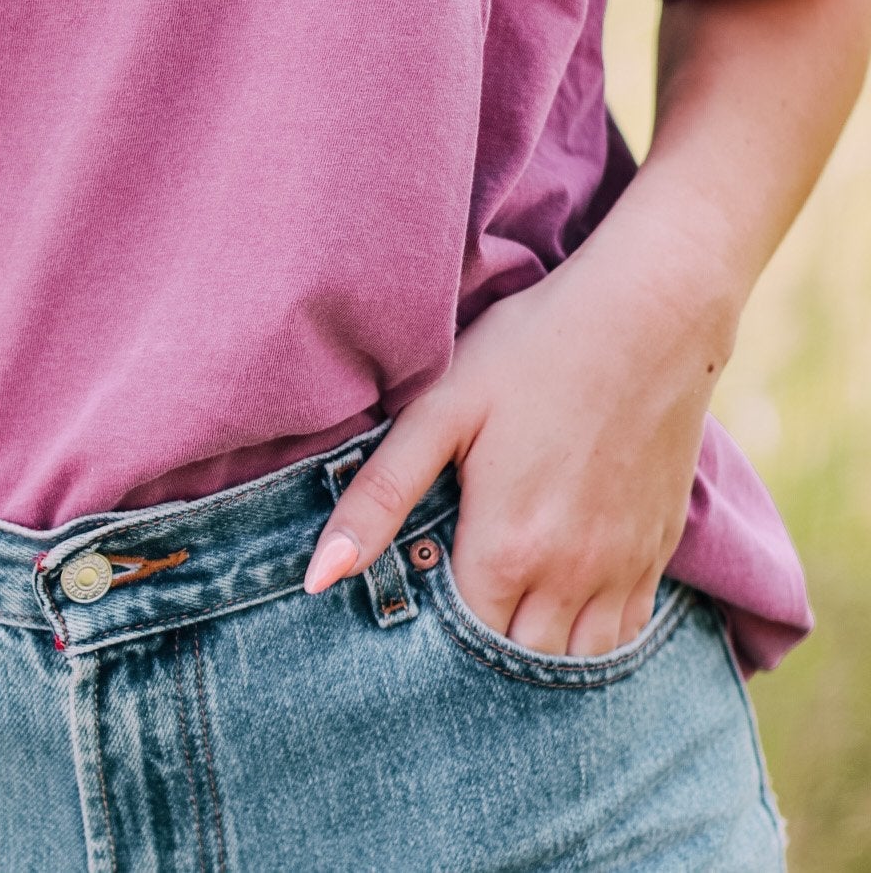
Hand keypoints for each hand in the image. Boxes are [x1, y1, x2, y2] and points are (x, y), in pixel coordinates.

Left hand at [302, 218, 732, 656]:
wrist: (650, 316)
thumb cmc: (532, 351)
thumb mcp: (440, 410)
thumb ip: (378, 497)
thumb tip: (318, 577)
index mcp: (505, 549)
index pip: (458, 640)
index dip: (428, 630)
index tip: (411, 595)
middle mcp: (570, 577)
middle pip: (516, 660)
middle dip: (479, 647)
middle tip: (452, 594)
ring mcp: (622, 569)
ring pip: (577, 662)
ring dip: (537, 648)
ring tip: (503, 604)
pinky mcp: (659, 551)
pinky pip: (625, 634)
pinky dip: (592, 636)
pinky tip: (561, 597)